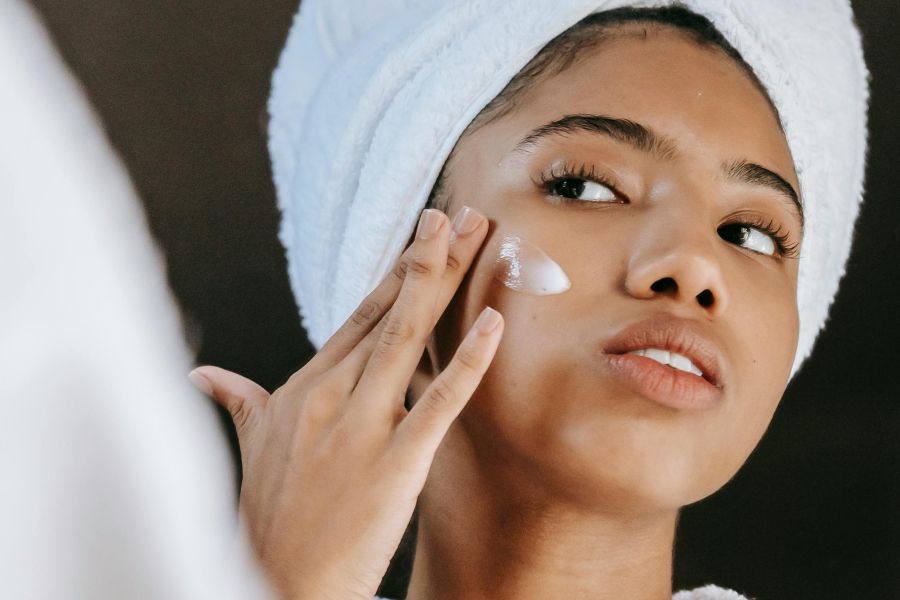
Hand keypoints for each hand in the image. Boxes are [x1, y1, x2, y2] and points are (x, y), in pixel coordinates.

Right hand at [189, 206, 502, 599]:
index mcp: (305, 386)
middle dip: (427, 259)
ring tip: (471, 234)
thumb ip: (236, 399)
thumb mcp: (251, 443)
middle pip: (389, 312)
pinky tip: (494, 324)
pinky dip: (469, 362)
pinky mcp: (394, 460)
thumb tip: (202, 373)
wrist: (279, 580)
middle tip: (460, 212)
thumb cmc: (268, 515)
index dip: (394, 272)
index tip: (421, 236)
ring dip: (441, 281)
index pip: (360, 315)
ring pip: (408, 338)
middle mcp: (332, 393)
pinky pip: (439, 402)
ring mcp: (363, 425)